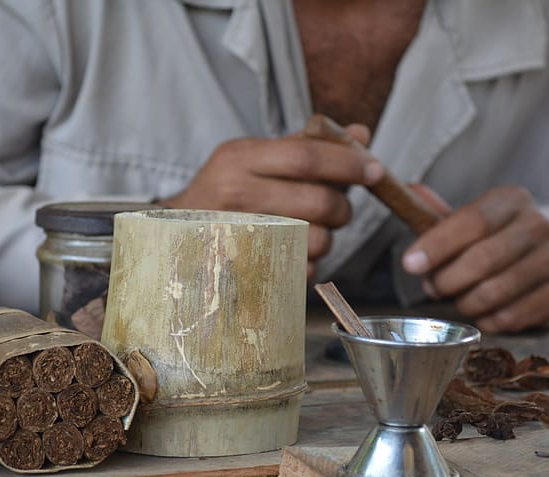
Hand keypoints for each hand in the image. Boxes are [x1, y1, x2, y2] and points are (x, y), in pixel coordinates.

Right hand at [161, 125, 382, 278]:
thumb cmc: (222, 192)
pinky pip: (302, 269)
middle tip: (340, 207)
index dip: (349, 164)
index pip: (307, 157)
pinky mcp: (247, 270)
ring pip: (317, 239)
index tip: (374, 170)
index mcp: (238, 158)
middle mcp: (235, 195)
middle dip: (343, 207)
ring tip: (310, 230)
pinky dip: (308, 262)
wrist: (173, 235)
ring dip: (327, 237)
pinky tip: (292, 250)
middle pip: (318, 201)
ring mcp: (239, 236)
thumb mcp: (252, 157)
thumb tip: (360, 135)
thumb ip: (306, 145)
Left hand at [401, 186, 548, 332]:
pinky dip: (486, 320)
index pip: (472, 221)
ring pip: (493, 294)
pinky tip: (483, 311)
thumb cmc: (495, 239)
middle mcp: (537, 226)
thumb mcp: (470, 220)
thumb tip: (409, 189)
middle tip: (432, 288)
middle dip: (446, 280)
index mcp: (511, 201)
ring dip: (464, 303)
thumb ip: (437, 212)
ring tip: (459, 298)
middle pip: (482, 260)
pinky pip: (509, 318)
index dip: (437, 245)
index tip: (410, 264)